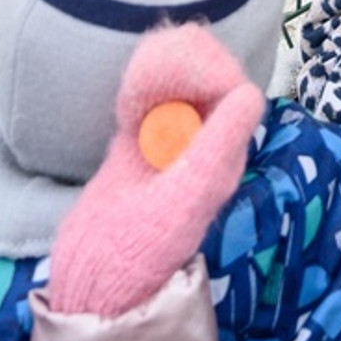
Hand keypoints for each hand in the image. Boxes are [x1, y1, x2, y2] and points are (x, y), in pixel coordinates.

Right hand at [46, 24, 262, 318]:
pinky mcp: (136, 146)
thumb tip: (248, 94)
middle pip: (207, 83)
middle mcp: (201, 148)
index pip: (233, 94)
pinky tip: (126, 99)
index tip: (183, 65)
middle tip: (156, 62)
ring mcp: (168, 144)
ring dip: (162, 70)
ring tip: (141, 79)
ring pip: (177, 86)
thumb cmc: (143, 246)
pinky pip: (148, 101)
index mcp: (221, 159)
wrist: (92, 278)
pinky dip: (139, 88)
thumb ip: (214, 148)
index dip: (213, 70)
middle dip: (187, 62)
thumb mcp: (183, 197)